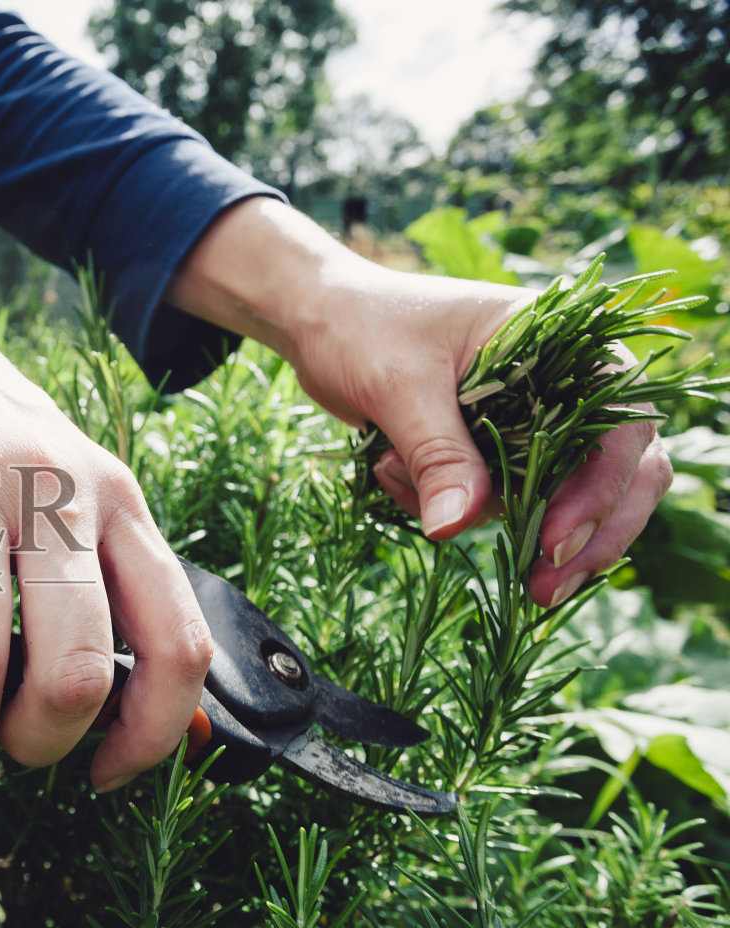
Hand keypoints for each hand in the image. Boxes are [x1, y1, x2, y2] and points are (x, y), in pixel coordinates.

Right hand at [0, 221, 211, 789]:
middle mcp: (58, 491)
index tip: (107, 774)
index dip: (152, 733)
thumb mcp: (74, 496)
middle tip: (6, 750)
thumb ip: (107, 591)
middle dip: (36, 742)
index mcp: (121, 503)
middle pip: (75, 666)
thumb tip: (144, 725)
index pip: (177, 640)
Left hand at [170, 198, 671, 606]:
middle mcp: (563, 384)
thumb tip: (456, 527)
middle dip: (581, 537)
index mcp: (566, 344)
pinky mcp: (494, 450)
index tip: (555, 544)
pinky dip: (451, 508)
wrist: (317, 321)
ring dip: (487, 517)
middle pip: (615, 475)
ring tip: (396, 477)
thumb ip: (436, 453)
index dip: (602, 492)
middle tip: (541, 593)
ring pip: (555, 498)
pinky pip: (496, 502)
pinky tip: (389, 472)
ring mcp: (531, 421)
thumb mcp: (399, 386)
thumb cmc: (362, 326)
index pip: (622, 428)